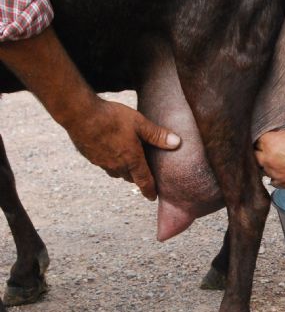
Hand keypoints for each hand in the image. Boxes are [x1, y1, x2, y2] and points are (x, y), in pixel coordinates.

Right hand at [64, 97, 180, 199]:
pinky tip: (110, 152)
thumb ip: (158, 135)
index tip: (153, 198)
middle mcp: (116, 165)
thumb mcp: (140, 123)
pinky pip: (104, 164)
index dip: (150, 190)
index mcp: (131, 160)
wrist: (79, 114)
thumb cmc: (112, 118)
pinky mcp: (90, 156)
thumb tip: (177, 143)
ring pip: (116, 172)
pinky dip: (110, 162)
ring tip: (128, 165)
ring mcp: (101, 162)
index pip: (144, 181)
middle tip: (144, 177)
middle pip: (130, 177)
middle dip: (138, 178)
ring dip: (123, 171)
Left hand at [255, 122, 284, 188]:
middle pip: (255, 154)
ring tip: (279, 158)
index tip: (270, 135)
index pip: (257, 138)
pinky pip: (273, 179)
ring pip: (262, 168)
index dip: (264, 136)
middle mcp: (268, 160)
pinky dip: (276, 174)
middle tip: (272, 146)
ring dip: (267, 162)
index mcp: (270, 143)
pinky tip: (284, 169)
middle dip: (261, 149)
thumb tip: (281, 133)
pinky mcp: (283, 184)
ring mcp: (275, 174)